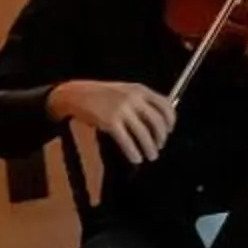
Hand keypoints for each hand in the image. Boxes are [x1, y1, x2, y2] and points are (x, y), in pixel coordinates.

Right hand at [52, 79, 174, 163]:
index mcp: (140, 89)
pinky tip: (136, 158)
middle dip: (161, 138)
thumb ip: (142, 101)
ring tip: (151, 156)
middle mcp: (133, 98)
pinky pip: (127, 141)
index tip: (170, 131)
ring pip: (144, 134)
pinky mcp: (110, 122)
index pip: (165, 105)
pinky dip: (134, 152)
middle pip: (157, 122)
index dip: (171, 121)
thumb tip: (160, 122)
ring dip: (150, 148)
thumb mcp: (125, 90)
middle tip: (160, 146)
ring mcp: (122, 110)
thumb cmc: (102, 94)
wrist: (76, 94)